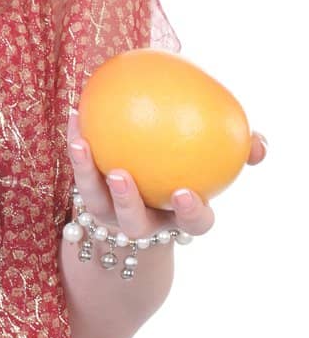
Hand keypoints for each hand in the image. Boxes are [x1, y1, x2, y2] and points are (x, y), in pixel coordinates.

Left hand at [67, 110, 268, 238]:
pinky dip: (78, 143)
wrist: (146, 204)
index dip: (191, 212)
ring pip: (98, 201)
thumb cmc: (187, 178)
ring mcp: (113, 215)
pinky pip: (81, 172)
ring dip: (88, 172)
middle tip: (122, 175)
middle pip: (136, 223)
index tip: (186, 192)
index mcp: (178, 218)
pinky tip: (77, 114)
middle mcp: (144, 221)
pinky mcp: (90, 200)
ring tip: (82, 142)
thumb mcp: (212, 167)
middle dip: (129, 203)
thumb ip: (237, 154)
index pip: (192, 223)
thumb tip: (259, 142)